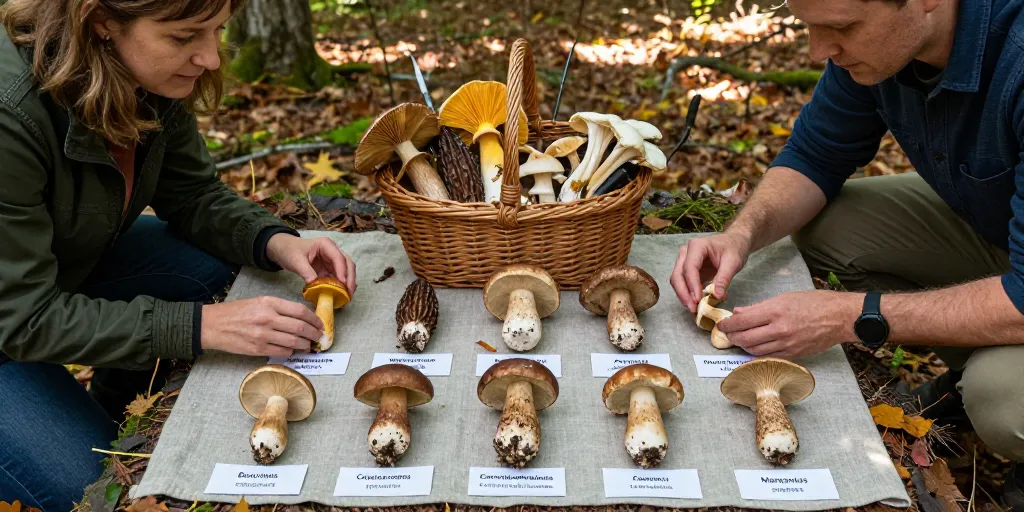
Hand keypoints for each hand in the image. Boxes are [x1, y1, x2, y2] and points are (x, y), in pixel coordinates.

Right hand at [200, 296, 323, 356]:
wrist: (212, 324)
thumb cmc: (236, 312)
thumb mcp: (259, 302)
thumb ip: (279, 308)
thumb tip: (301, 317)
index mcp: (269, 303)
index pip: (300, 311)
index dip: (314, 319)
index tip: (319, 324)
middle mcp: (267, 318)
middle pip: (301, 327)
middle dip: (314, 334)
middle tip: (319, 336)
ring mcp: (262, 335)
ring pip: (294, 342)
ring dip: (305, 345)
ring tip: (309, 345)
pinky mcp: (257, 349)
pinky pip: (282, 352)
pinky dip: (291, 352)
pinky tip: (292, 350)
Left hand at [266, 234, 356, 292]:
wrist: (283, 249)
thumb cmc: (289, 250)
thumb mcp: (296, 260)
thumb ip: (306, 272)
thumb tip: (315, 285)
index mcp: (326, 245)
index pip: (339, 258)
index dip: (343, 271)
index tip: (343, 284)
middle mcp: (332, 251)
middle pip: (347, 264)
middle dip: (350, 279)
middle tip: (349, 294)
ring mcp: (332, 261)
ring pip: (346, 271)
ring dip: (348, 283)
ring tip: (347, 296)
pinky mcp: (329, 269)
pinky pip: (338, 278)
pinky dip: (340, 286)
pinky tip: (341, 295)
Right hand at [670, 232, 751, 312]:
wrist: (735, 242)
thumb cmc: (734, 248)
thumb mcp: (733, 262)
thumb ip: (724, 279)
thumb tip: (716, 296)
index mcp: (697, 246)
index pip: (689, 267)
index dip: (692, 285)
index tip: (698, 300)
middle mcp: (686, 253)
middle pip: (678, 275)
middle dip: (683, 293)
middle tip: (693, 308)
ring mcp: (685, 261)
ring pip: (677, 280)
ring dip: (684, 295)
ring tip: (694, 308)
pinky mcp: (688, 271)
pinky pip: (684, 284)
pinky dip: (688, 294)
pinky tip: (696, 304)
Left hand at [716, 290, 860, 358]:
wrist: (840, 317)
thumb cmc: (814, 303)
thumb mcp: (784, 297)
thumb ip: (759, 307)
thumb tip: (739, 313)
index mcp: (776, 311)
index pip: (742, 321)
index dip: (727, 324)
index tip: (722, 324)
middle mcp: (779, 329)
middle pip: (744, 338)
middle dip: (731, 337)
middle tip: (727, 333)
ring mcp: (787, 344)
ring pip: (754, 350)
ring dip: (742, 346)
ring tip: (739, 339)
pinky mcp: (793, 354)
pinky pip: (768, 357)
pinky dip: (757, 353)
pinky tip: (754, 348)